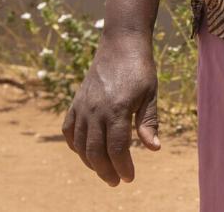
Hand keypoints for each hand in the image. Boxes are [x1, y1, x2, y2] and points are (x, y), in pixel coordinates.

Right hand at [62, 37, 160, 185]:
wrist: (121, 43)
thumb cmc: (140, 68)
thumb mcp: (150, 94)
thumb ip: (148, 122)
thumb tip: (153, 149)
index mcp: (117, 109)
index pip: (117, 148)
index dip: (123, 167)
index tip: (129, 178)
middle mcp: (96, 110)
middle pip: (96, 151)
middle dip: (106, 171)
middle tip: (116, 181)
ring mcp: (83, 106)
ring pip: (80, 144)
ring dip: (90, 162)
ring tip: (103, 170)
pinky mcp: (76, 101)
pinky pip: (69, 129)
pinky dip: (75, 144)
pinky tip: (85, 151)